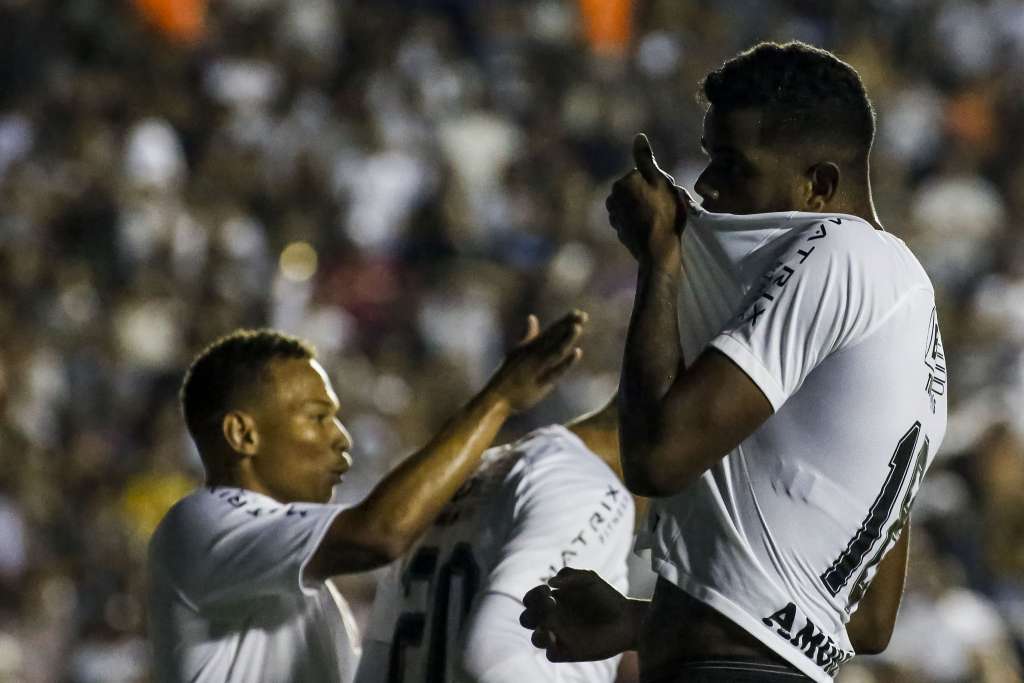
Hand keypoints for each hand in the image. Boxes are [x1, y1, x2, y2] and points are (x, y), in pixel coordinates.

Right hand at [486, 310, 586, 411]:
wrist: (497, 398)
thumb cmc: (507, 376)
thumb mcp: (516, 351)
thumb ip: (527, 336)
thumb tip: (532, 317)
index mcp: (530, 347)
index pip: (551, 331)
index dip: (564, 322)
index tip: (578, 312)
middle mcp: (534, 355)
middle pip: (554, 338)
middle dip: (568, 325)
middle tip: (583, 315)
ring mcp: (537, 368)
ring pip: (555, 350)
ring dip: (566, 339)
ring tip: (578, 327)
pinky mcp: (540, 384)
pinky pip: (555, 371)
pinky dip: (566, 362)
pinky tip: (577, 352)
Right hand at [519, 567, 636, 661]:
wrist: (627, 619)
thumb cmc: (607, 597)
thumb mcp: (589, 579)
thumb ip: (570, 574)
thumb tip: (551, 582)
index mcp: (554, 602)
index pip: (531, 600)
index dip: (533, 595)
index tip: (547, 590)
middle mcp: (554, 619)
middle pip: (527, 619)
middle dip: (532, 611)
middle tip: (550, 604)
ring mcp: (561, 636)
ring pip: (536, 639)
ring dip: (538, 631)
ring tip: (550, 625)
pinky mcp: (570, 652)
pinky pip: (551, 654)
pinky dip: (549, 647)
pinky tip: (558, 637)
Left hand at [606, 133, 692, 263]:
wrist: (657, 249)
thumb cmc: (664, 214)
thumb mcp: (660, 182)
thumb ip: (646, 159)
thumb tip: (638, 136)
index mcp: (623, 182)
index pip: (643, 175)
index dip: (658, 183)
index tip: (666, 195)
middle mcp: (613, 196)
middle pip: (637, 189)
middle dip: (649, 195)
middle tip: (664, 208)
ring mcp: (614, 214)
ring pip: (634, 204)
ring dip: (644, 208)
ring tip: (659, 219)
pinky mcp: (618, 229)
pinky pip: (631, 219)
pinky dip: (639, 221)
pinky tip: (651, 228)